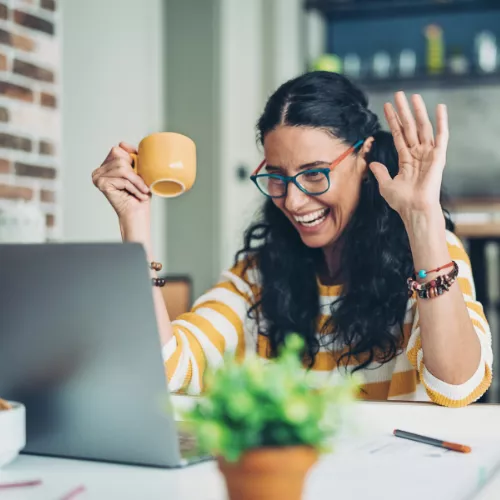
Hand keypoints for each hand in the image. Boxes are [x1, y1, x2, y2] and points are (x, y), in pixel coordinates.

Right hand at [92, 142, 150, 218]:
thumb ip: (131, 156)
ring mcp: (97, 177)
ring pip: (122, 168)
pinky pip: (122, 179)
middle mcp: (99, 170)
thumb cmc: (140, 194)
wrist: (137, 213)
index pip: (118, 149)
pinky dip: (134, 187)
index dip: (131, 157)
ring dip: (137, 181)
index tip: (140, 171)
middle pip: (119, 157)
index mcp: (106, 165)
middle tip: (143, 185)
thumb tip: (122, 143)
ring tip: (143, 191)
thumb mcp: (139, 171)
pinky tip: (138, 195)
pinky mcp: (101, 184)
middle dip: (135, 171)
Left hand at [369, 92, 448, 222]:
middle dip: (404, 111)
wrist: (413, 209)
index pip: (398, 134)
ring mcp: (428, 153)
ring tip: (413, 96)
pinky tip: (440, 107)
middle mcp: (417, 153)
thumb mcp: (386, 185)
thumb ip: (380, 172)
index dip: (393, 120)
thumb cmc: (402, 201)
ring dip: (418, 111)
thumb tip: (373, 163)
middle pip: (409, 127)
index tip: (386, 106)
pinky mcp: (438, 156)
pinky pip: (442, 136)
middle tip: (398, 94)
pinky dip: (442, 121)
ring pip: (423, 127)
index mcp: (406, 158)